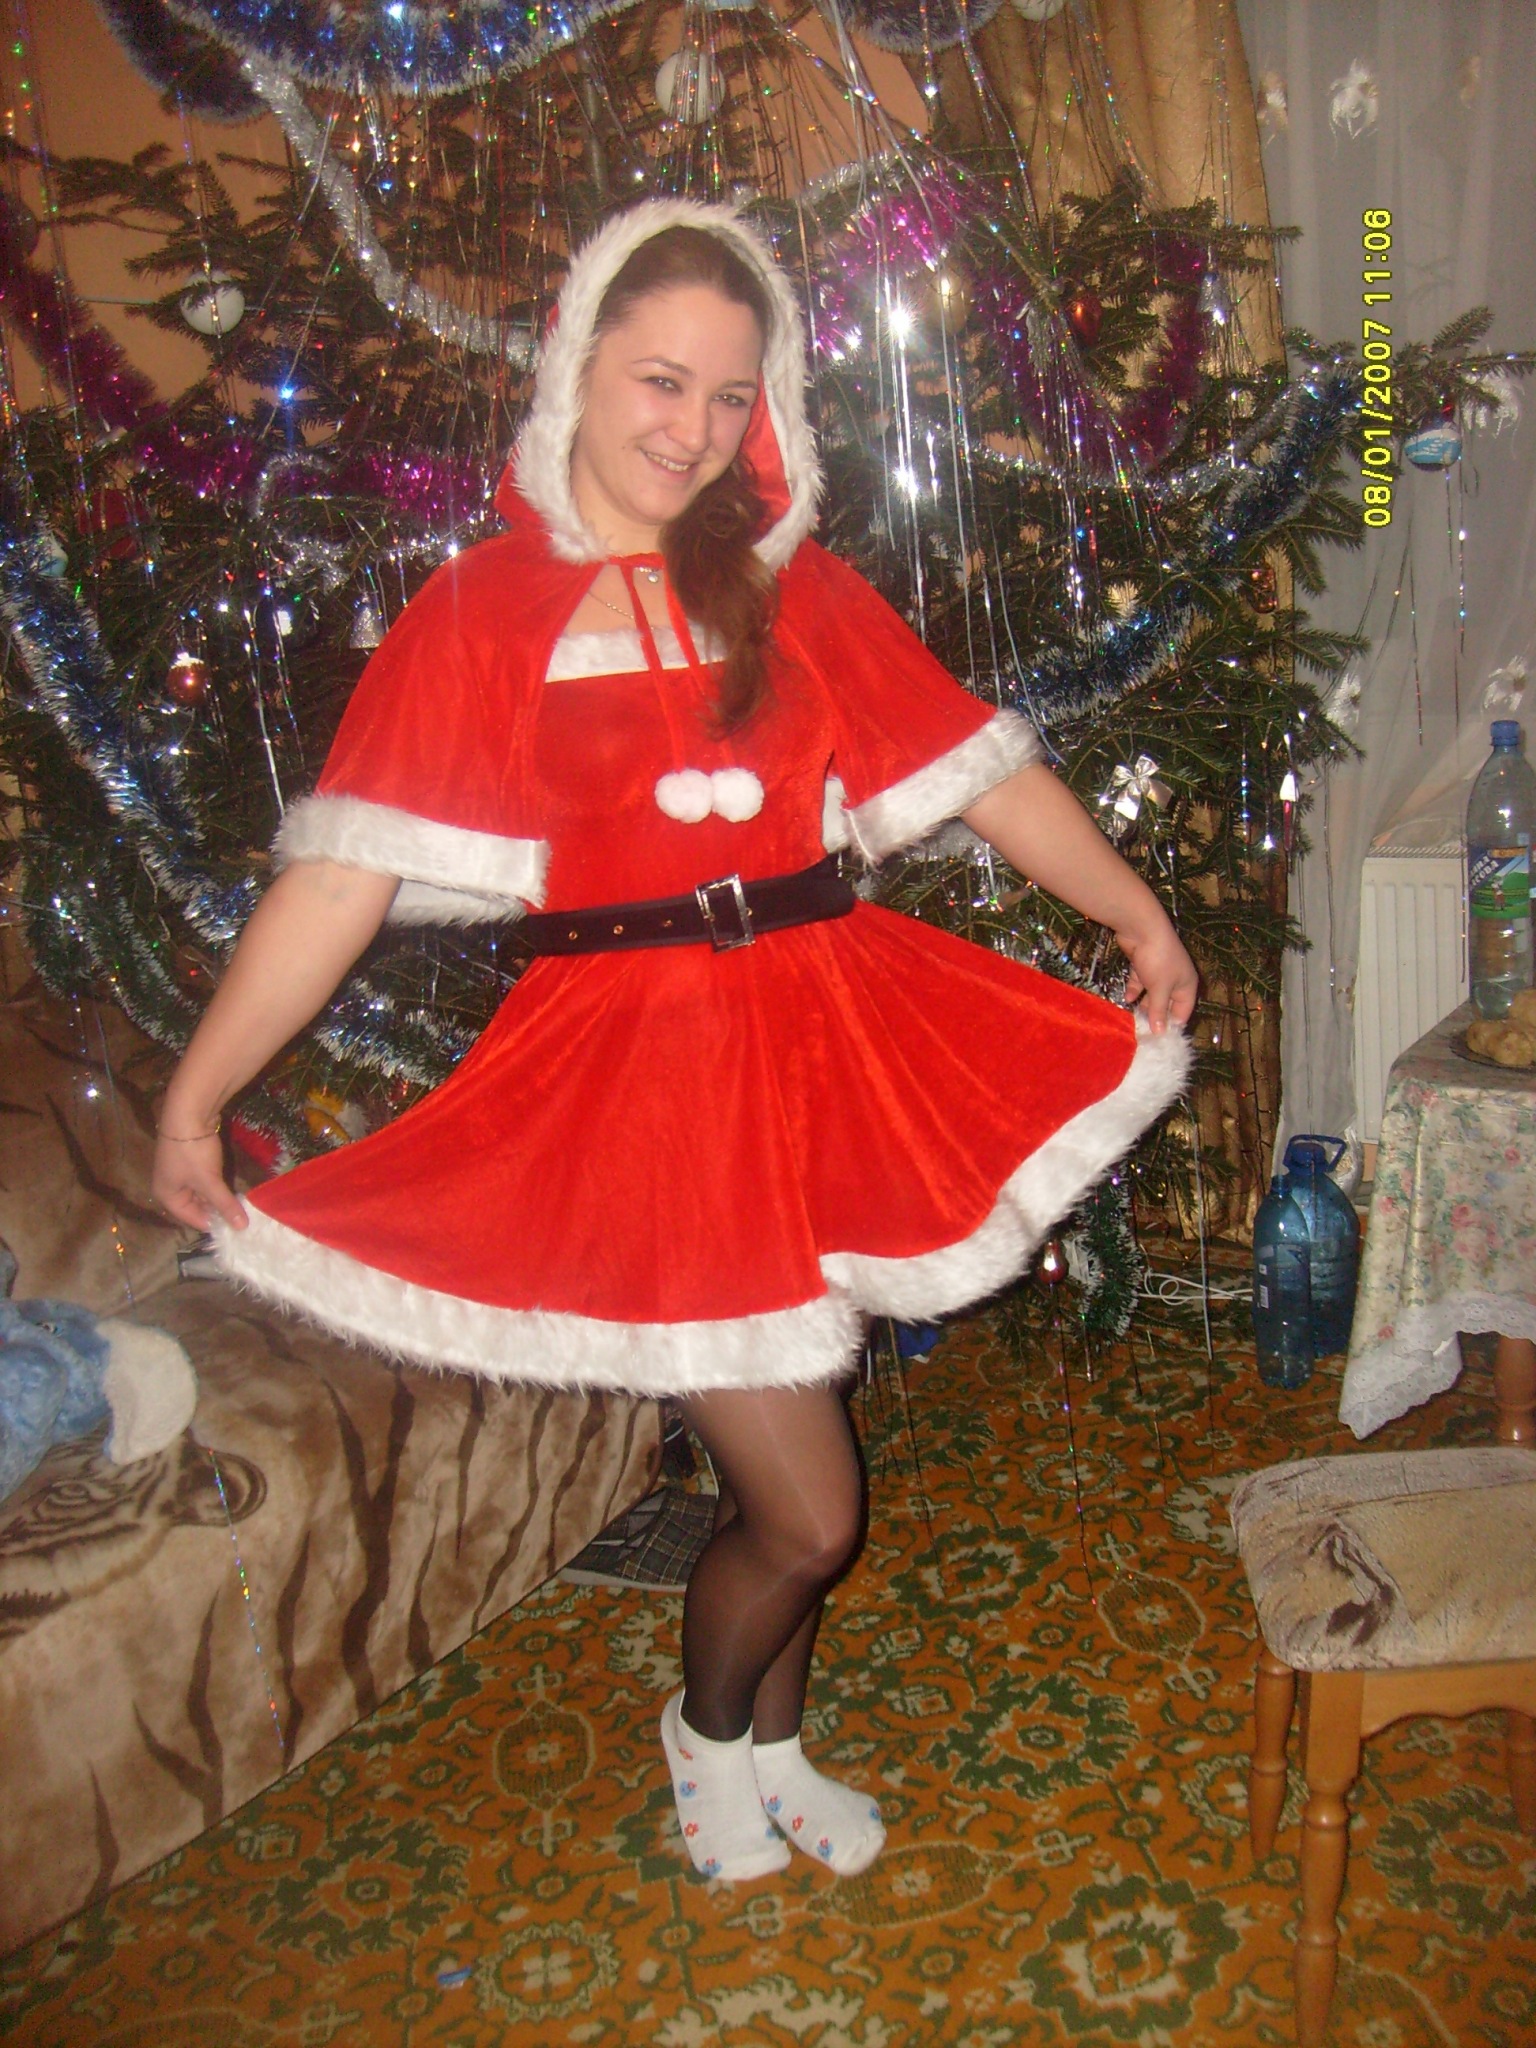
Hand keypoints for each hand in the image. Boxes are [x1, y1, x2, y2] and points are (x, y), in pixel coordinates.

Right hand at [152, 1129, 246, 1232]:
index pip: (193, 1219)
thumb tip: (242, 1227)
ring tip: (239, 1204)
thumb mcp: (209, 1181)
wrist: (187, 1112)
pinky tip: (231, 1186)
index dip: (215, 1223)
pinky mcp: (189, 1159)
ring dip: (218, 1196)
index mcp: (167, 1196)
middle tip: (241, 1217)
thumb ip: (225, 1204)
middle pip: (196, 1206)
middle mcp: (169, 1187)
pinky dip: (216, 1184)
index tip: (237, 1227)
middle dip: (217, 1210)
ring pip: (201, 1192)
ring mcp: (178, 1172)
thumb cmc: (193, 1152)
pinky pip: (204, 1179)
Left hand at [1118, 915, 1198, 1033]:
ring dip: (1143, 1004)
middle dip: (1155, 1015)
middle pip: (1167, 1004)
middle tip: (1142, 1032)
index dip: (1172, 1026)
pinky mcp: (1144, 964)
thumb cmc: (1158, 960)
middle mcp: (1176, 979)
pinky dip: (1134, 989)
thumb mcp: (1159, 989)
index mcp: (1187, 985)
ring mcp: (1159, 971)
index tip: (1158, 1040)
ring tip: (1133, 1019)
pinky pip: (1141, 982)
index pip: (1183, 1012)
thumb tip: (1161, 1032)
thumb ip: (1158, 1011)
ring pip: (1152, 994)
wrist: (1142, 927)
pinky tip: (1126, 998)